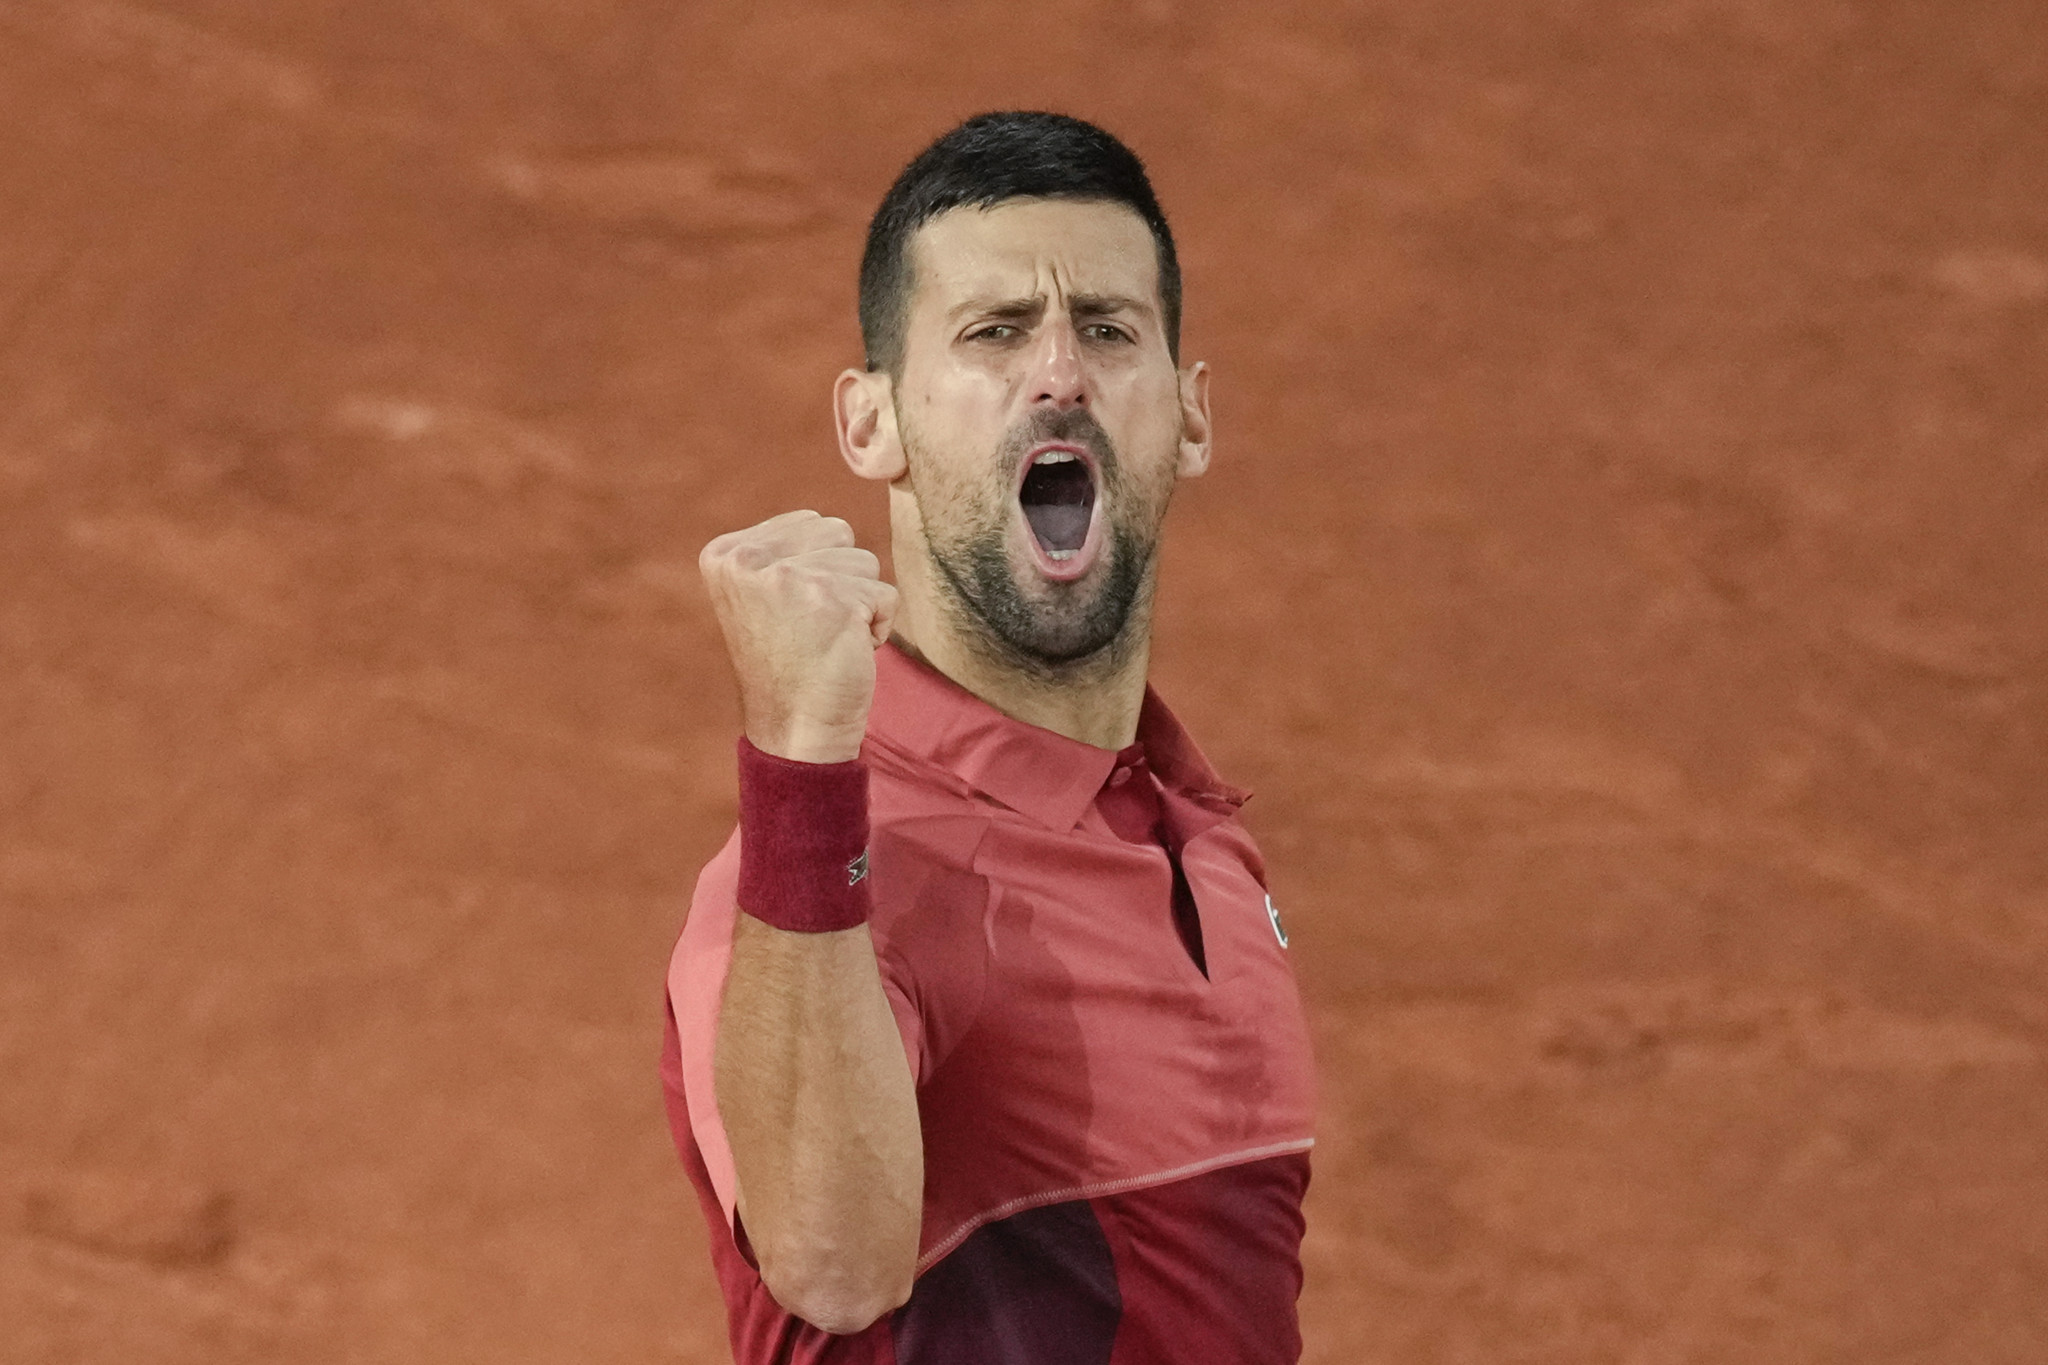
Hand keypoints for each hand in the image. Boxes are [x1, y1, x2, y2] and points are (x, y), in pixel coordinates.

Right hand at [699, 510, 897, 763]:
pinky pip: (886, 595)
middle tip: (812, 627)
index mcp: (725, 553)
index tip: (790, 613)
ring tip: (826, 639)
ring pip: (865, 563)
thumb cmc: (787, 664)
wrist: (794, 730)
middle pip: (838, 533)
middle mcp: (748, 560)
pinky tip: (845, 652)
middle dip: (840, 579)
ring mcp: (789, 578)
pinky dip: (877, 626)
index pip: (809, 521)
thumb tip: (828, 523)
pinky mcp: (832, 601)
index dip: (816, 568)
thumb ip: (782, 551)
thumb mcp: (761, 595)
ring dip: (858, 604)